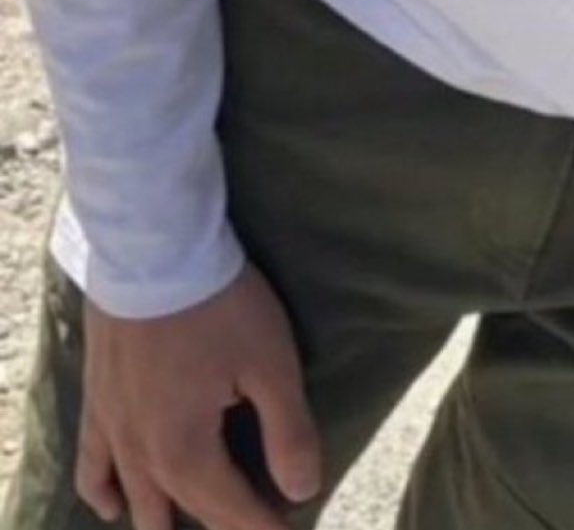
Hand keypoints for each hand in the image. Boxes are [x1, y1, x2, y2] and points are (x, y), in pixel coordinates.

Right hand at [76, 263, 322, 529]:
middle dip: (226, 523)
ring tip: (200, 519)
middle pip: (187, 512)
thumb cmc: (219, 305)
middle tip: (261, 516)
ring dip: (168, 519)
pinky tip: (116, 505)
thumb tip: (303, 491)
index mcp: (186, 455)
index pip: (233, 514)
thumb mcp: (271, 364)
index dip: (267, 528)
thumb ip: (288, 433)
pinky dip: (104, 493)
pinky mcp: (95, 402)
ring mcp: (112, 431)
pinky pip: (91, 467)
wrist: (152, 249)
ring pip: (138, 502)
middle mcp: (142, 458)